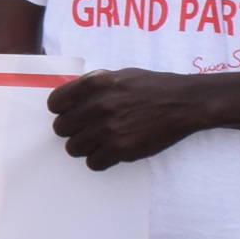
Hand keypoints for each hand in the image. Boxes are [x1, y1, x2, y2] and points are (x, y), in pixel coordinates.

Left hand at [44, 68, 209, 170]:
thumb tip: (68, 99)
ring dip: (84, 146)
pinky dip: (99, 159)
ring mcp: (110, 129)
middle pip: (61, 128)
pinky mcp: (122, 149)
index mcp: (95, 83)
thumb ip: (92, 85)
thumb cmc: (152, 87)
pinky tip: (110, 150)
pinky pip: (93, 163)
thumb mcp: (119, 75)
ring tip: (99, 140)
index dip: (61, 110)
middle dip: (72, 130)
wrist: (184, 102)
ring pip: (73, 148)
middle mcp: (99, 105)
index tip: (69, 113)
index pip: (55, 103)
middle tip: (86, 129)